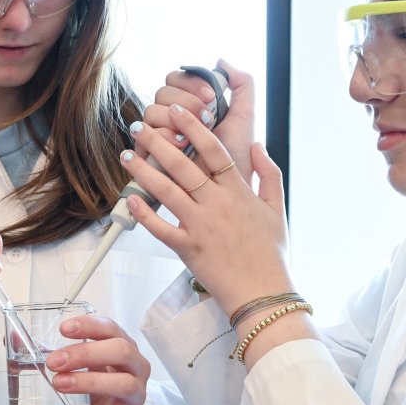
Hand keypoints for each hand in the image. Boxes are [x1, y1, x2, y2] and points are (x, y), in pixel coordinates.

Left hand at [46, 314, 149, 404]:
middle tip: (54, 362)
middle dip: (85, 354)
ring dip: (88, 382)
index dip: (89, 326)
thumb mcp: (82, 363)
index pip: (111, 328)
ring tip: (59, 384)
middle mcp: (135, 366)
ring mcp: (136, 394)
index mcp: (122, 345)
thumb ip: (51, 350)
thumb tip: (13, 339)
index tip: (63, 329)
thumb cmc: (100, 380)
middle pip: (120, 351)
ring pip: (122, 384)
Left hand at [120, 105, 294, 319]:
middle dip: (159, 142)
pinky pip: (162, 229)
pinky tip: (131, 199)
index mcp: (238, 192)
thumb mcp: (277, 209)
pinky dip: (145, 215)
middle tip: (140, 126)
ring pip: (167, 191)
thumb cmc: (271, 254)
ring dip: (144, 171)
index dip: (194, 127)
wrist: (263, 293)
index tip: (178, 111)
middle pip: (183, 165)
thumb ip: (269, 174)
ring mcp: (201, 226)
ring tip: (127, 155)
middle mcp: (217, 204)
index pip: (213, 149)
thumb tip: (257, 145)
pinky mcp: (188, 249)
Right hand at [153, 60, 255, 173]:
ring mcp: (158, 137)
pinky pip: (145, 136)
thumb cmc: (237, 159)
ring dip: (173, 122)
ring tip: (191, 140)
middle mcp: (171, 118)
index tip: (212, 97)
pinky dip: (163, 138)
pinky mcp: (149, 156)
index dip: (192, 82)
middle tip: (206, 119)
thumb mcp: (245, 119)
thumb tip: (220, 60)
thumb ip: (241, 85)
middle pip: (162, 92)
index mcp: (190, 105)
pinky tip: (180, 148)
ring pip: (151, 112)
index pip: (177, 78)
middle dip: (186, 102)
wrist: (229, 192)